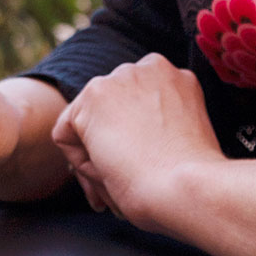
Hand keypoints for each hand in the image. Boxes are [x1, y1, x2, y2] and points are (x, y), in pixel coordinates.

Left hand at [51, 53, 224, 230]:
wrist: (186, 187)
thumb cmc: (190, 181)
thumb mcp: (181, 142)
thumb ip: (155, 128)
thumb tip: (115, 142)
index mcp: (178, 81)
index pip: (137, 109)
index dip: (135, 145)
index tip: (145, 172)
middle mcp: (151, 68)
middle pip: (110, 114)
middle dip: (110, 148)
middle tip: (125, 182)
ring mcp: (121, 78)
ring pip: (87, 124)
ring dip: (95, 157)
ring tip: (119, 184)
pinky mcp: (94, 95)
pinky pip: (65, 134)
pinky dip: (78, 162)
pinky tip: (106, 174)